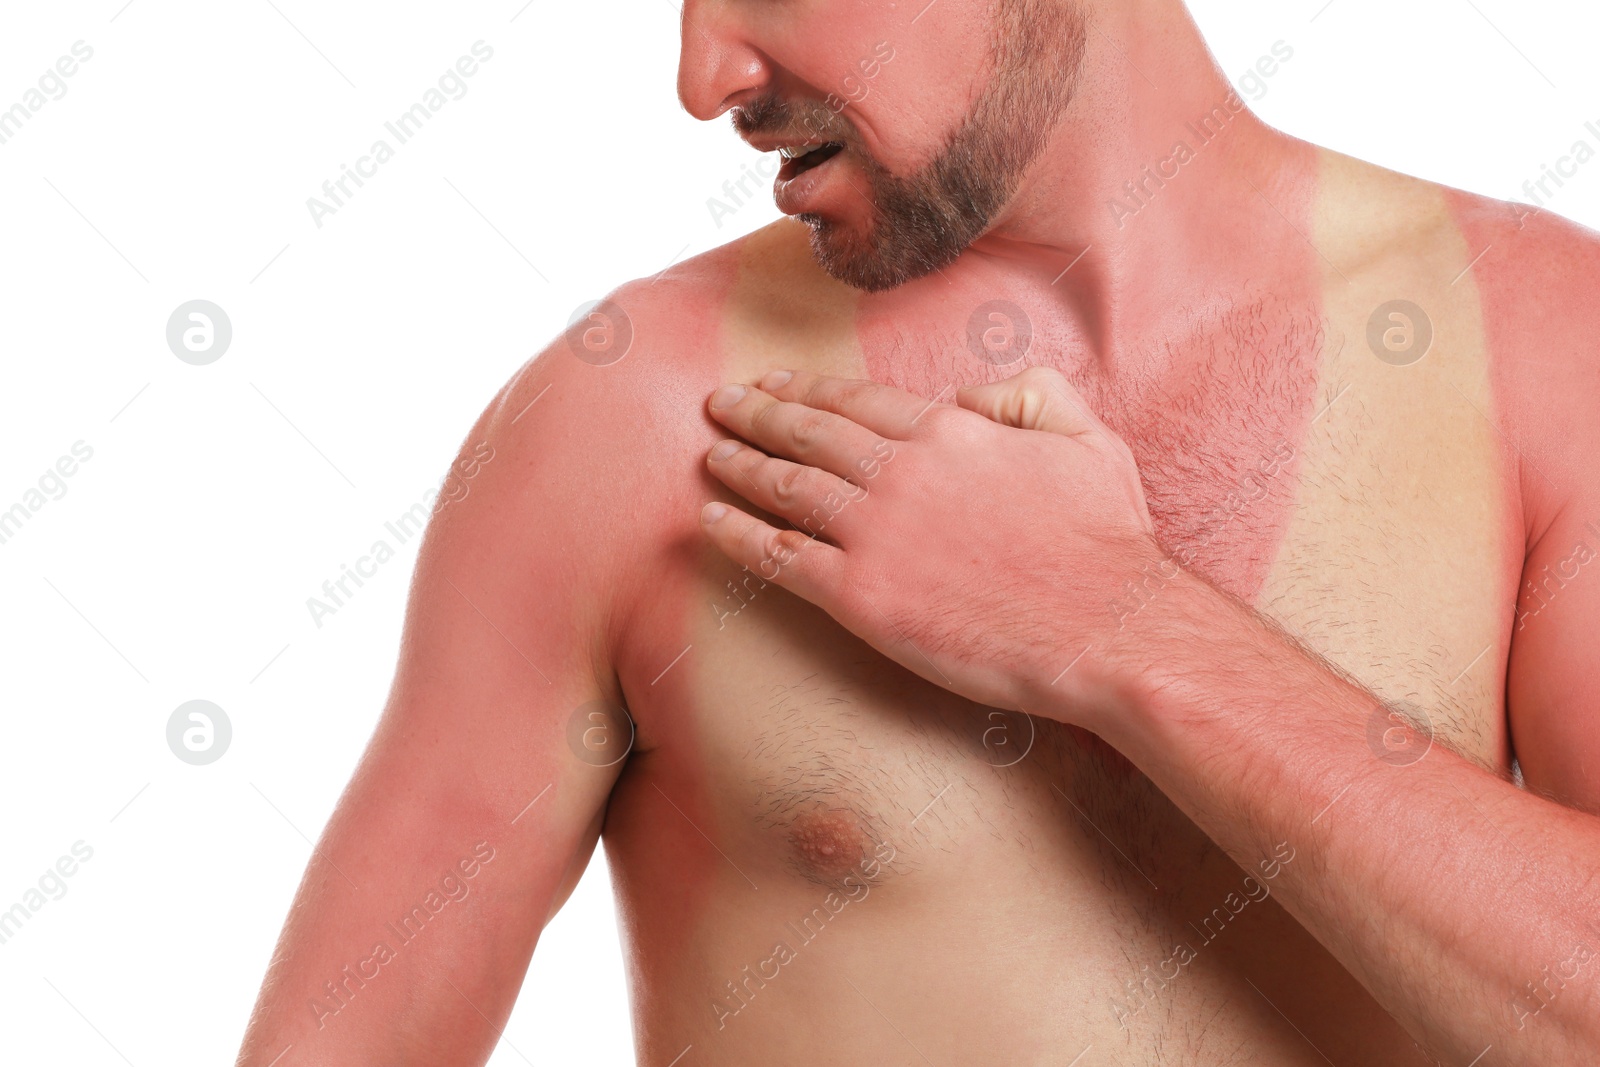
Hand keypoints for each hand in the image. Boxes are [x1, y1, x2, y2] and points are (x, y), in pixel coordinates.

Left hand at [698, 367, 1166, 724]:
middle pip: (807, 433)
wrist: (1106, 629)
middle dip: (756, 413)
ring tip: (712, 456)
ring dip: (740, 465)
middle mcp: (901, 472)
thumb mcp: (1087, 436)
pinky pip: (781, 558)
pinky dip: (738, 536)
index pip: (856, 400)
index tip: (773, 383)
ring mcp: (876, 534)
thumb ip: (1027, 394)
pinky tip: (711, 523)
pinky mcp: (862, 598)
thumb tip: (968, 396)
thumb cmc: (1106, 541)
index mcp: (950, 431)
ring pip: (785, 487)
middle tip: (720, 405)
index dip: (806, 389)